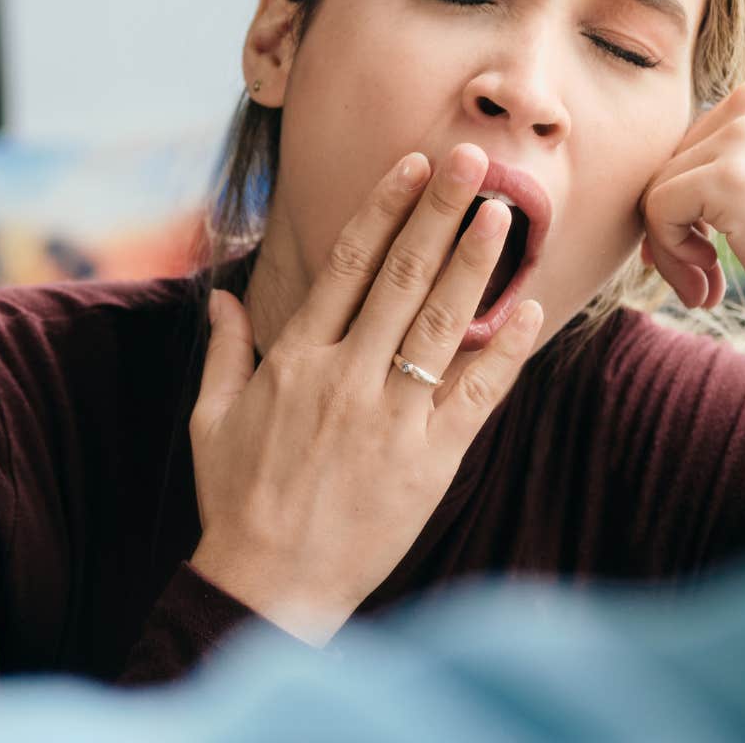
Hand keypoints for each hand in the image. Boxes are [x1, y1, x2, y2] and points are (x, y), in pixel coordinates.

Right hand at [188, 144, 544, 644]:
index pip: (349, 265)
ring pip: (442, 324)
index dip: (385, 208)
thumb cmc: (238, 501)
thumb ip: (225, 352)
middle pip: (402, 276)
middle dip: (441, 212)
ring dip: (476, 263)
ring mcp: (389, 417)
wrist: (269, 586)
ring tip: (506, 214)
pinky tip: (531, 310)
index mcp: (296, 360)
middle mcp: (345, 377)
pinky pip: (475, 394)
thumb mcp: (212, 420)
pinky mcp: (429, 460)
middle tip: (475, 159)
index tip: (413, 163)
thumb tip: (220, 297)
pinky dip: (505, 351)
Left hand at [640, 76, 744, 379]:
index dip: (680, 206)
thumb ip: (707, 165)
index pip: (679, 145)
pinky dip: (670, 257)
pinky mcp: (731, 178)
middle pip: (661, 164)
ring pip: (653, 190)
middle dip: (671, 230)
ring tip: (707, 284)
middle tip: (706, 276)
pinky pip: (656, 211)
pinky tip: (710, 286)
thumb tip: (623, 177)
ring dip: (669, 251)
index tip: (707, 251)